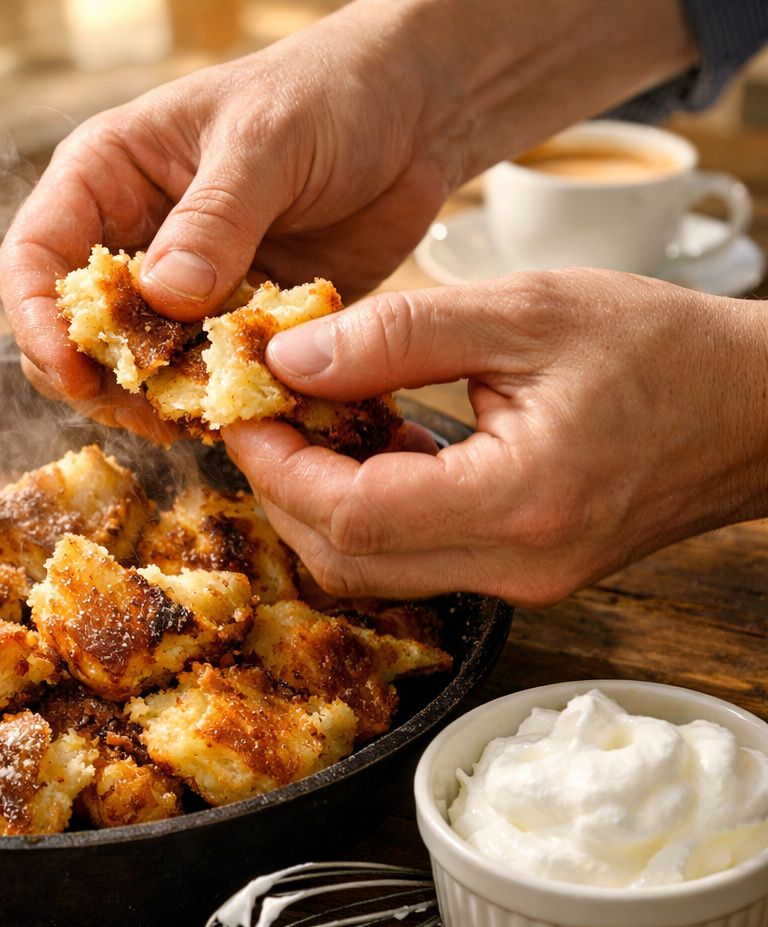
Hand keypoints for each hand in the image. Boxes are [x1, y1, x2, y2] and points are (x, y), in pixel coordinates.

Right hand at [0, 3, 456, 433]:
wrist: (418, 113)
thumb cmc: (329, 93)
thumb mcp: (266, 141)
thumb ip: (215, 219)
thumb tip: (162, 296)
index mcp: (106, 178)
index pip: (33, 259)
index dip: (39, 322)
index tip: (72, 370)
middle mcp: (131, 239)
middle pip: (74, 333)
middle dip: (99, 380)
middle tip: (150, 411)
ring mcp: (182, 289)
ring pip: (136, 371)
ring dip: (161, 404)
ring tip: (207, 417)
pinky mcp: (233, 326)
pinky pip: (207, 382)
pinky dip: (220, 406)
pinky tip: (249, 414)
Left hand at [222, 270, 767, 604]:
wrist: (759, 406)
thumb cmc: (661, 347)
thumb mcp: (523, 311)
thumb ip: (397, 334)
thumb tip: (289, 359)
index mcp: (520, 501)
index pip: (350, 514)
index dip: (275, 465)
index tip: (241, 409)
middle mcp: (518, 565)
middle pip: (345, 558)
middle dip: (281, 488)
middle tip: (261, 413)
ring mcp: (522, 583)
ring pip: (372, 569)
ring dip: (319, 502)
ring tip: (311, 420)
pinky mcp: (522, 575)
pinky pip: (413, 559)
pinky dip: (368, 510)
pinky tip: (370, 442)